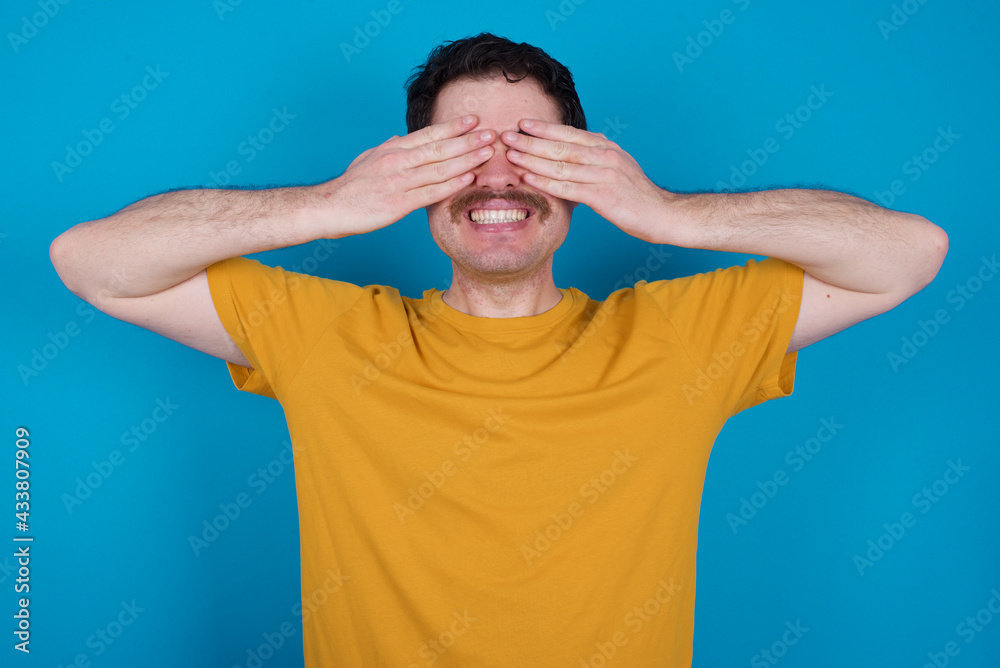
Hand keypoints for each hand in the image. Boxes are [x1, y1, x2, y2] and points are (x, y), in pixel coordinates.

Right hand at [321, 115, 495, 236]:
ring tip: (487, 153)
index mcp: (393, 150)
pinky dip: (452, 185)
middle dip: (467, 140)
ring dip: (466, 159)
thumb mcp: (368, 159)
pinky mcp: (398, 204)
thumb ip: (387, 150)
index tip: (474, 119)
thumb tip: (399, 140)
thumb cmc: (350, 186)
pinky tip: (469, 178)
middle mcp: (398, 161)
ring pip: (439, 168)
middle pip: (439, 148)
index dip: (453, 127)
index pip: (428, 134)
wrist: (329, 207)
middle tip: (491, 133)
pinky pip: (430, 192)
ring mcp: (399, 182)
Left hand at [500, 119, 673, 243]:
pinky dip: (545, 182)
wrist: (662, 214)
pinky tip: (529, 178)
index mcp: (606, 147)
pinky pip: (568, 187)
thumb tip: (571, 154)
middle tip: (506, 135)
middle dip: (531, 140)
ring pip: (561, 164)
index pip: (570, 133)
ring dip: (533, 159)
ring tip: (510, 155)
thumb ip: (594, 159)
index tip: (522, 123)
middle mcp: (605, 156)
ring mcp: (604, 175)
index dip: (544, 128)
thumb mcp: (617, 167)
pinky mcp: (603, 196)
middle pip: (561, 145)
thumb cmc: (636, 195)